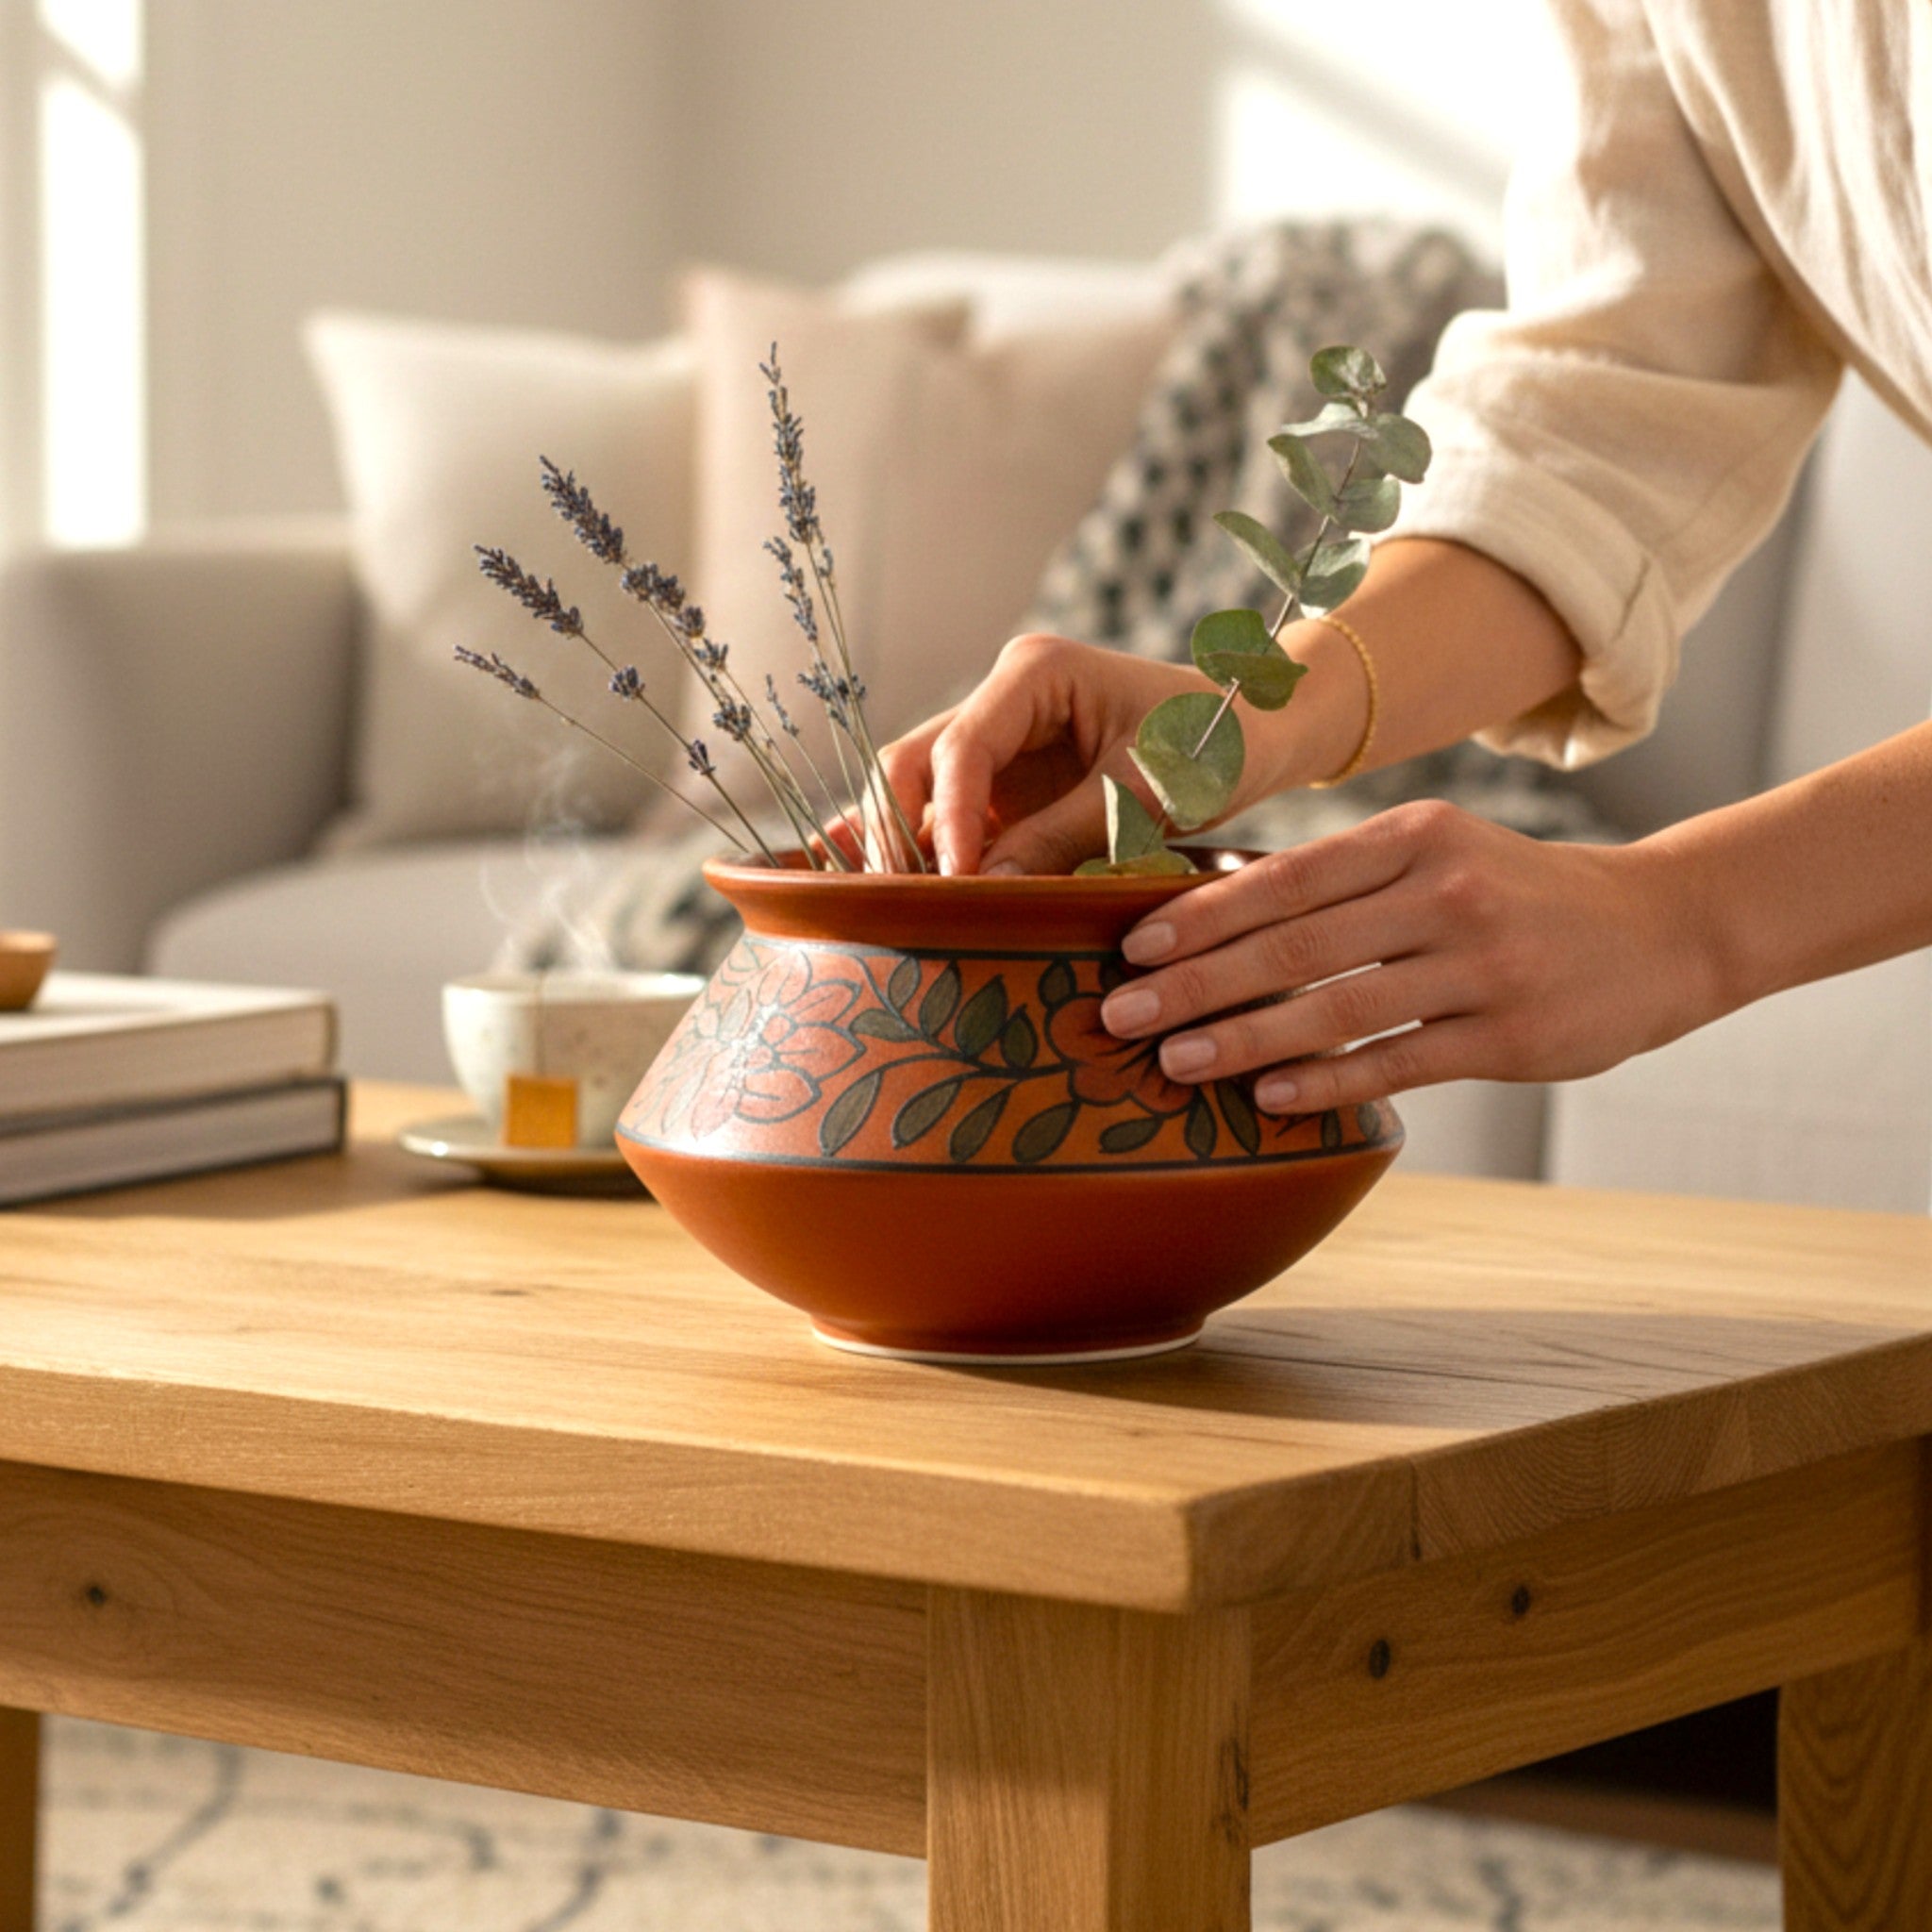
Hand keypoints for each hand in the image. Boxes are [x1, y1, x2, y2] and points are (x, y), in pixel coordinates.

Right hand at [879, 634, 1296, 875]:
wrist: (1253, 738)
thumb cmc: (1213, 745)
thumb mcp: (1145, 793)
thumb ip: (1063, 836)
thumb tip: (984, 890)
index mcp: (1035, 673)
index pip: (964, 747)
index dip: (946, 818)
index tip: (952, 882)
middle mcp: (1000, 701)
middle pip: (913, 762)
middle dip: (898, 831)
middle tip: (901, 902)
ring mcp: (995, 746)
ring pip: (912, 790)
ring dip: (896, 847)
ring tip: (881, 908)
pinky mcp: (1000, 789)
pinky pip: (937, 817)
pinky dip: (912, 851)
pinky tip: (870, 889)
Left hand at [1099, 801, 1723, 1109]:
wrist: (1658, 929)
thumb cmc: (1513, 891)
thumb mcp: (1435, 851)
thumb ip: (1339, 880)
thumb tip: (1210, 904)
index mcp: (1413, 836)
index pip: (1286, 878)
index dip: (1201, 915)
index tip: (1130, 946)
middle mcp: (1444, 891)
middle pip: (1295, 945)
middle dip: (1196, 983)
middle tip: (1120, 1014)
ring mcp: (1480, 965)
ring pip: (1338, 1009)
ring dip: (1245, 1040)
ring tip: (1175, 1063)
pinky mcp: (1510, 1036)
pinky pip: (1399, 1063)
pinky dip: (1329, 1083)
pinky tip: (1269, 1100)